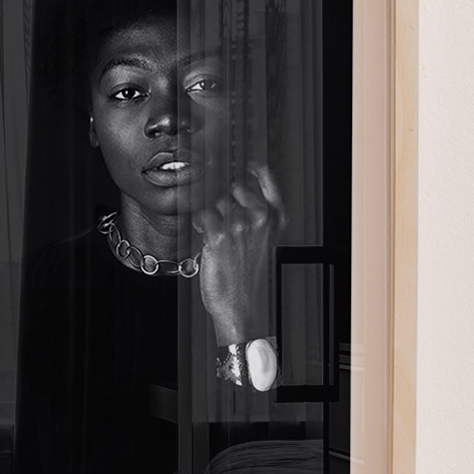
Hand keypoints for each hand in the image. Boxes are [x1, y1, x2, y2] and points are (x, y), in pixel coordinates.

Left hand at [193, 162, 286, 345]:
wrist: (240, 308)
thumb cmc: (248, 280)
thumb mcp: (264, 246)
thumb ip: (258, 221)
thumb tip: (236, 196)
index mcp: (274, 222)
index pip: (270, 184)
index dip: (259, 172)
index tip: (250, 166)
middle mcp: (259, 219)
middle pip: (234, 190)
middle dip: (226, 201)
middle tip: (224, 220)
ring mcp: (239, 224)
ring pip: (215, 203)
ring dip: (210, 215)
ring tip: (215, 236)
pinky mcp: (218, 234)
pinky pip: (201, 214)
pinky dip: (199, 223)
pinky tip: (203, 233)